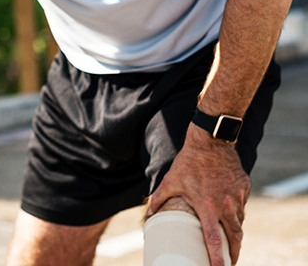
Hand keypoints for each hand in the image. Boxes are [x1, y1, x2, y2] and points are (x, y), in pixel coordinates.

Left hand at [147, 125, 248, 264]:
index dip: (218, 258)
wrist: (210, 141)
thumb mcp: (171, 181)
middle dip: (234, 254)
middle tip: (229, 262)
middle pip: (235, 237)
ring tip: (230, 242)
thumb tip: (149, 214)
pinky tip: (230, 214)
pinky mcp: (244, 187)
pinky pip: (242, 206)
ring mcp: (237, 196)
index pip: (215, 240)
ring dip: (235, 233)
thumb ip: (159, 199)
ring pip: (240, 222)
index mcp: (208, 207)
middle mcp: (226, 205)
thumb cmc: (188, 162)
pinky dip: (237, 213)